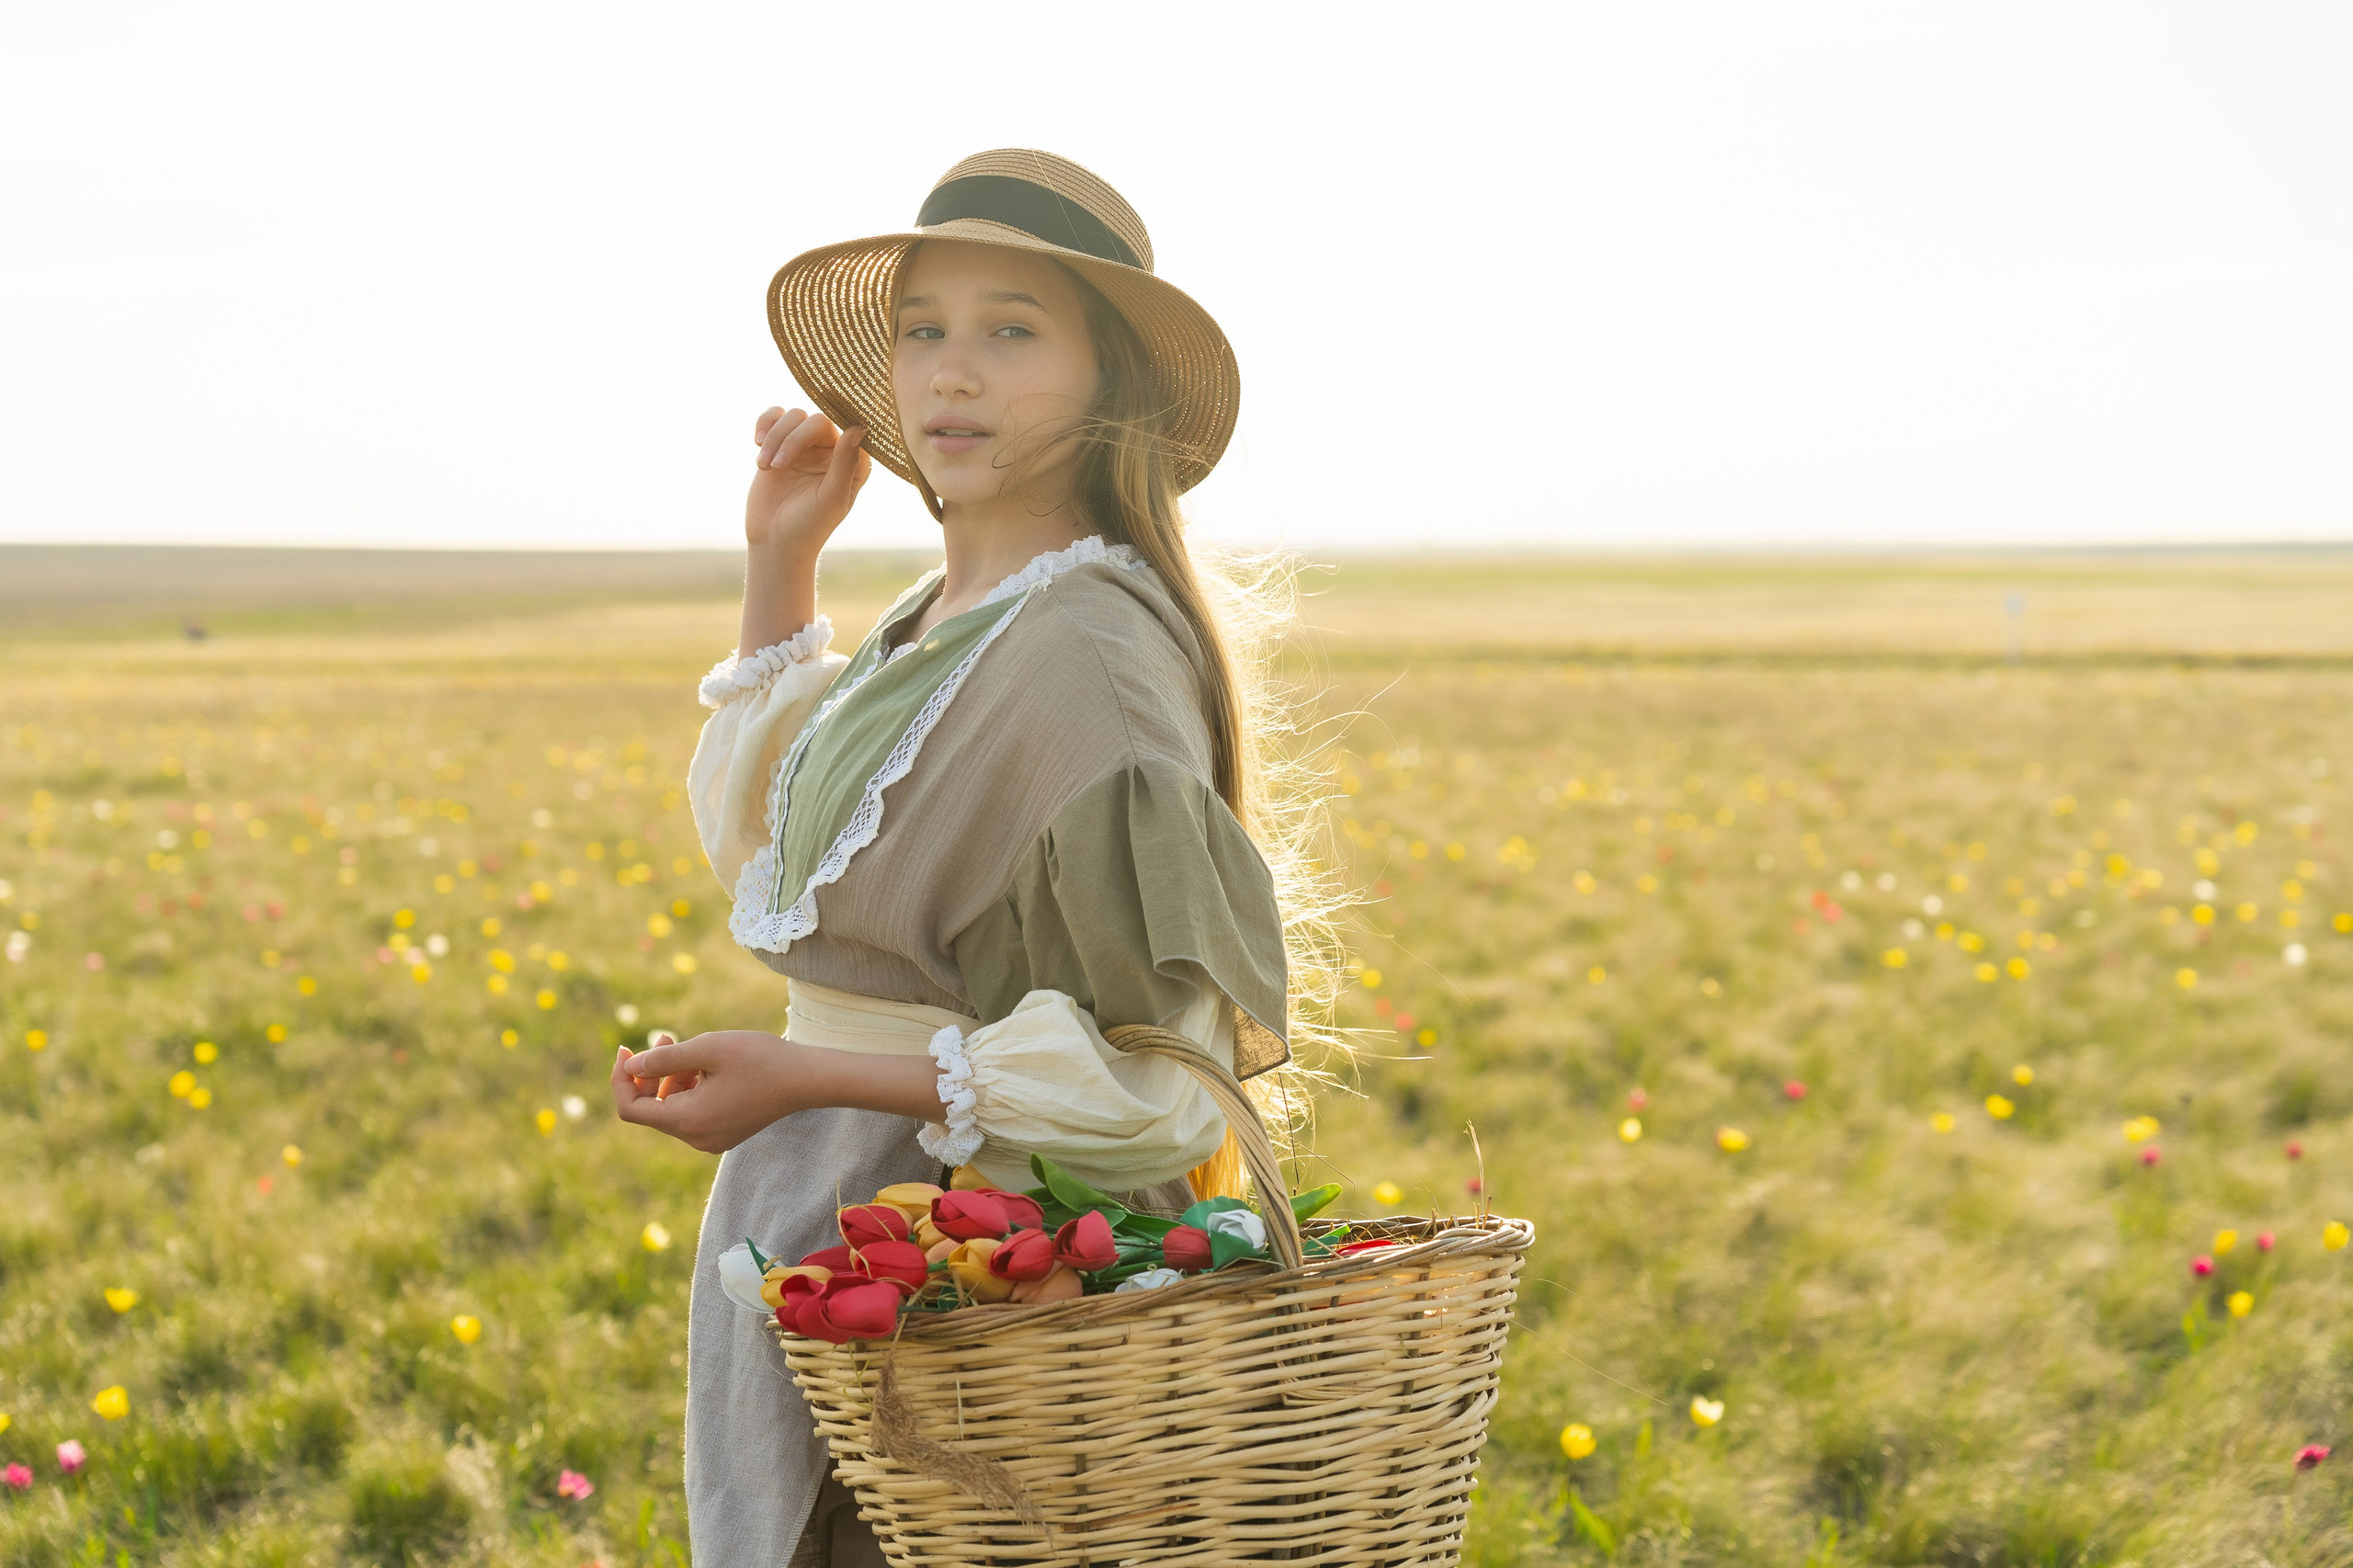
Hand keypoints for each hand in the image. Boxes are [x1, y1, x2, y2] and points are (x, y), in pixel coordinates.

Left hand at [610, 1030, 949, 1151]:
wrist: (807, 1079)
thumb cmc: (760, 1059)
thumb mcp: (708, 1049)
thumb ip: (664, 1058)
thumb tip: (631, 1066)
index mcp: (688, 1120)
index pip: (631, 1109)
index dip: (621, 1079)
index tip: (626, 1049)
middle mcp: (696, 1137)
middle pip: (651, 1109)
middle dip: (649, 1072)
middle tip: (664, 1035)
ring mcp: (711, 1138)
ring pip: (671, 1109)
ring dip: (669, 1077)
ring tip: (685, 1044)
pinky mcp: (724, 1132)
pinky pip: (691, 1112)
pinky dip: (688, 1087)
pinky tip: (705, 1065)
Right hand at [746, 407, 870, 558]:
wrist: (775, 541)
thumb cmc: (810, 525)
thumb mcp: (832, 497)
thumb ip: (845, 463)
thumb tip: (858, 427)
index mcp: (852, 463)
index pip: (847, 429)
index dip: (827, 433)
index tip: (812, 448)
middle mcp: (832, 450)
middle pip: (815, 421)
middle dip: (792, 440)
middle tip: (777, 467)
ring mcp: (805, 446)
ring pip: (793, 416)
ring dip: (775, 437)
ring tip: (765, 466)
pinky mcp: (780, 445)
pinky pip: (774, 416)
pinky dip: (764, 423)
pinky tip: (758, 442)